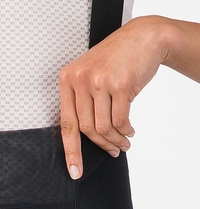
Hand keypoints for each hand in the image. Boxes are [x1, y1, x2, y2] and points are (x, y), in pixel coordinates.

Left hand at [59, 16, 166, 178]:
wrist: (142, 37)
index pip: (65, 124)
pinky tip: (130, 130)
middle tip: (113, 151)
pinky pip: (120, 120)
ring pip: (103, 127)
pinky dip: (125, 130)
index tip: (74, 171)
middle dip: (101, 145)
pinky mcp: (119, 85)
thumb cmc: (114, 61)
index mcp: (67, 80)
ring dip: (114, 140)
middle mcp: (79, 80)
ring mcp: (99, 81)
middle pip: (86, 129)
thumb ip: (81, 102)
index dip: (70, 151)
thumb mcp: (89, 75)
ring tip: (123, 143)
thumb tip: (86, 136)